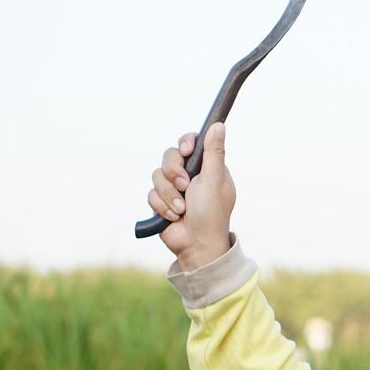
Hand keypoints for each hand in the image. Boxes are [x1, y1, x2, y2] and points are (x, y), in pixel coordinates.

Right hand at [149, 122, 235, 267]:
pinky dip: (161, 205)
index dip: (185, 143)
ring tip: (181, 208)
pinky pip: (151, 193)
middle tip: (184, 186)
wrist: (196, 244)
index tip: (186, 150)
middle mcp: (190, 175)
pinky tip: (173, 217)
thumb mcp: (214, 179)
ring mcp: (175, 188)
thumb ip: (214, 152)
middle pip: (169, 156)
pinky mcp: (161, 201)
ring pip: (156, 175)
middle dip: (173, 172)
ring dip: (168, 194)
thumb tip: (219, 124)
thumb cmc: (211, 213)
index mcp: (207, 167)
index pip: (192, 143)